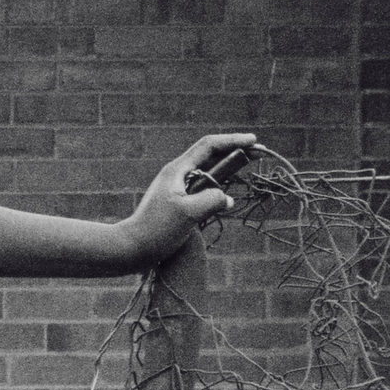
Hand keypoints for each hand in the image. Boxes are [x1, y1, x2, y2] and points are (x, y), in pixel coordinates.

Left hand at [122, 132, 259, 263]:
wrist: (131, 248)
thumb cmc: (156, 230)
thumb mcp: (188, 213)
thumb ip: (212, 200)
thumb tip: (227, 198)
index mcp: (177, 170)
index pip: (209, 146)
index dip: (233, 141)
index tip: (254, 141)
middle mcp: (176, 174)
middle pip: (209, 156)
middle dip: (234, 151)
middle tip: (258, 153)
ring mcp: (175, 188)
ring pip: (206, 171)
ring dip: (227, 167)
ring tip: (247, 164)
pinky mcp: (176, 202)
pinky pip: (202, 187)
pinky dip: (217, 185)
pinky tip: (226, 191)